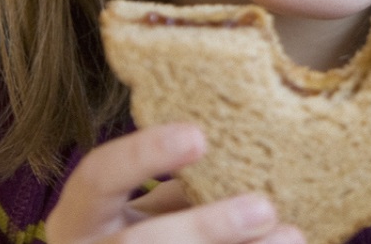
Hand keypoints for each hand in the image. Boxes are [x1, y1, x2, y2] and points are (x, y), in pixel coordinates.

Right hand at [45, 123, 304, 243]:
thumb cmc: (151, 235)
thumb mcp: (153, 210)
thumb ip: (185, 188)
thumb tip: (250, 152)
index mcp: (79, 218)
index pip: (97, 178)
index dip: (142, 155)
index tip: (200, 137)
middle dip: (203, 229)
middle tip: (265, 208)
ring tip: (291, 236)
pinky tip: (287, 243)